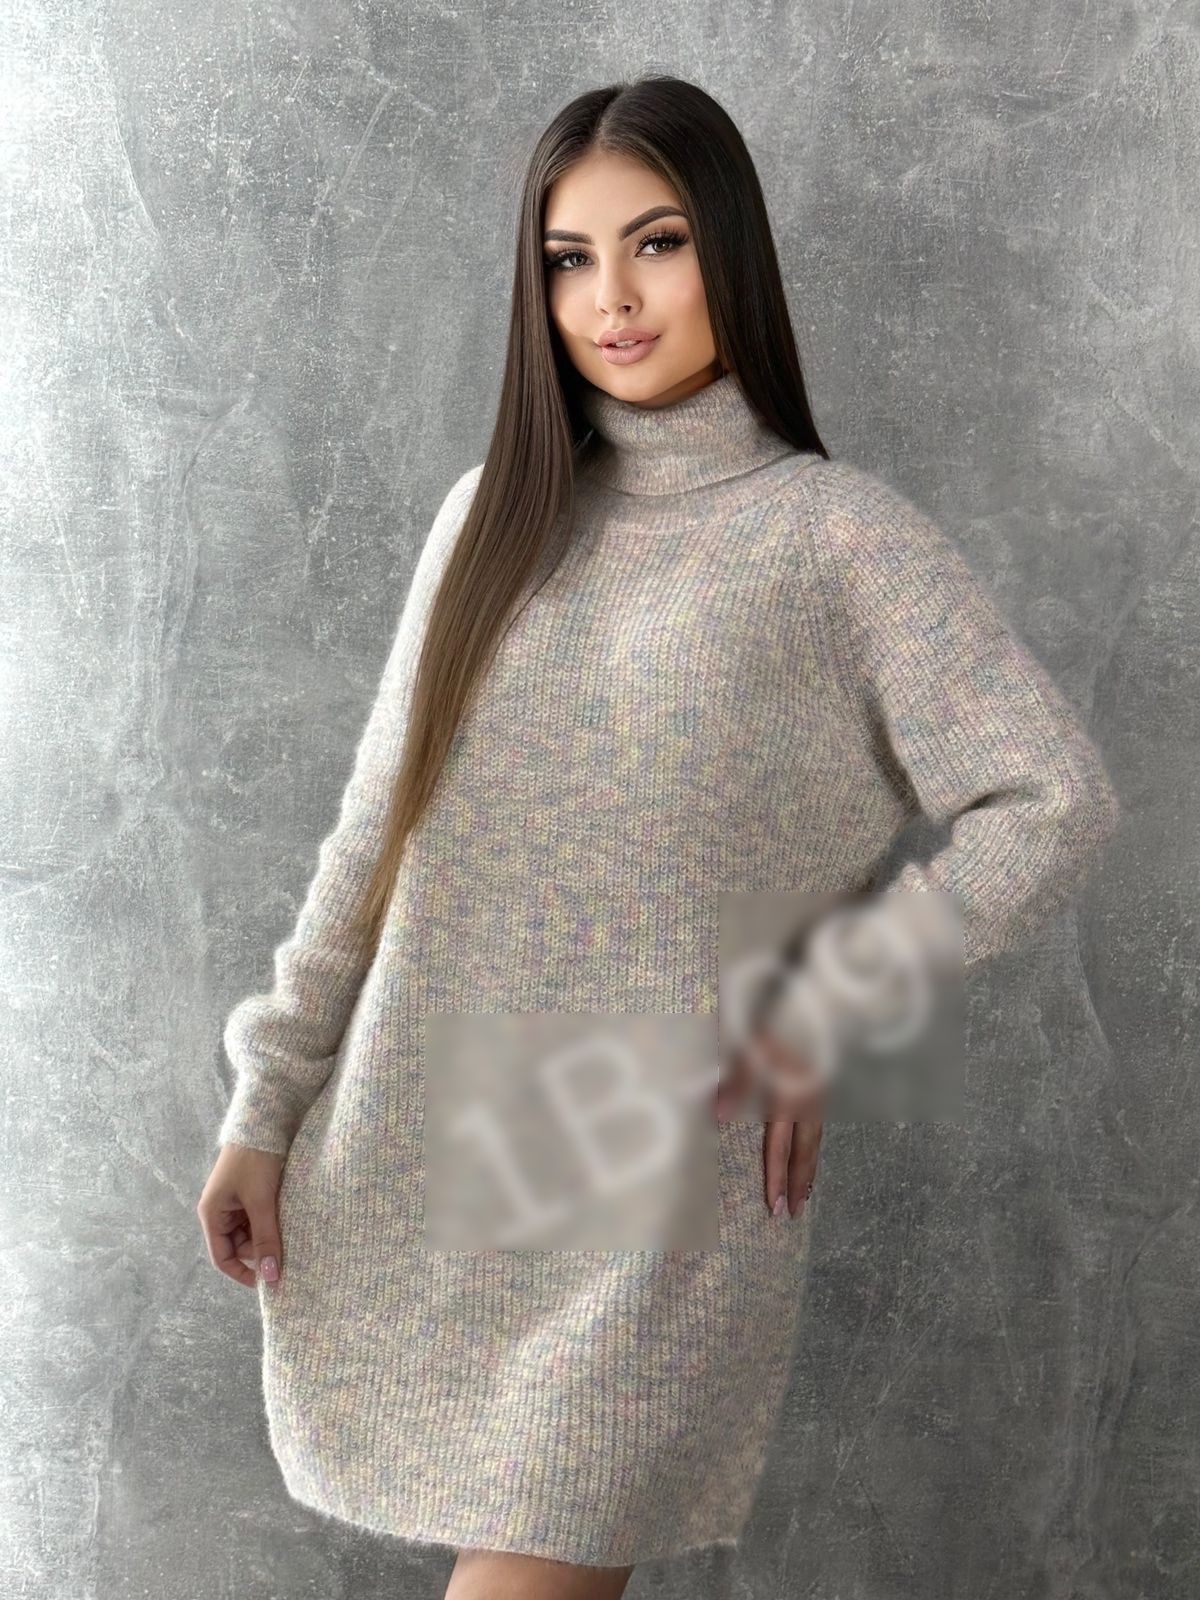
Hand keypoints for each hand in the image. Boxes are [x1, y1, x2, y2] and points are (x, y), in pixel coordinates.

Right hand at [197, 1144, 286, 1288]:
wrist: (264, 1122)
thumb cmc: (255, 1160)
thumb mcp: (261, 1202)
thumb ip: (266, 1239)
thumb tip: (271, 1278)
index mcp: (212, 1215)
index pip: (222, 1258)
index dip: (243, 1274)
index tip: (269, 1283)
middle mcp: (221, 1211)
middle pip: (240, 1247)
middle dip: (261, 1251)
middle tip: (289, 1253)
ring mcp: (236, 1202)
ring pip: (252, 1233)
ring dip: (269, 1235)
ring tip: (291, 1233)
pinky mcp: (251, 1193)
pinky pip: (260, 1218)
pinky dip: (273, 1222)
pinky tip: (289, 1220)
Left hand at [715, 1022, 824, 1218]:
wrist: (808, 1002)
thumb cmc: (772, 1023)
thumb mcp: (750, 1048)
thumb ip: (737, 1083)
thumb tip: (719, 1117)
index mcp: (790, 1095)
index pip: (780, 1147)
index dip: (776, 1178)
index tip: (772, 1205)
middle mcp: (807, 1101)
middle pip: (803, 1152)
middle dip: (796, 1184)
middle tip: (790, 1214)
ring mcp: (816, 1095)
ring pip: (813, 1142)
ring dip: (807, 1171)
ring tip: (802, 1196)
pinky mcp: (817, 1088)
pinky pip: (816, 1128)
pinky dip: (811, 1149)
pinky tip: (806, 1160)